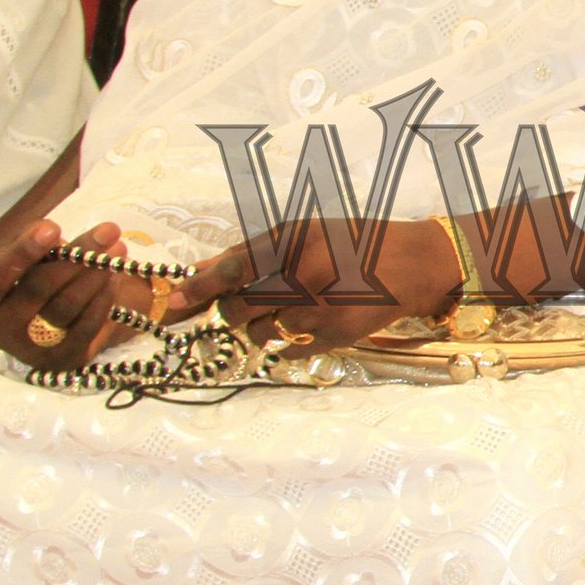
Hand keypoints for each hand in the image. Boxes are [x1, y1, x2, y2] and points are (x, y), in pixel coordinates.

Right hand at [0, 222, 148, 369]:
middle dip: (77, 255)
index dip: (23, 252)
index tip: (52, 227)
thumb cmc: (36, 287)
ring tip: (117, 248)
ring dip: (95, 273)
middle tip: (108, 229)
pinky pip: (87, 325)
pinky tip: (116, 275)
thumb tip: (57, 237)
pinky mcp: (62, 360)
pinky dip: (104, 298)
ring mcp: (30, 348)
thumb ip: (39, 252)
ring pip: (65, 306)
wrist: (53, 333)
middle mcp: (0, 327)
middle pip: (38, 288)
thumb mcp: (30, 268)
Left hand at [189, 217, 460, 353]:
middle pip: (238, 309)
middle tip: (250, 302)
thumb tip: (199, 272)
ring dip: (261, 326)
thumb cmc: (353, 243)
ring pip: (258, 334)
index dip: (198, 289)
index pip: (232, 269)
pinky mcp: (333, 338)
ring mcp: (319, 311)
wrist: (412, 265)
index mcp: (294, 243)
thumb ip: (250, 251)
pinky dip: (286, 341)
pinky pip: (285, 351)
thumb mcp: (303, 232)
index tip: (172, 304)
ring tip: (289, 309)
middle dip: (233, 309)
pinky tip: (307, 323)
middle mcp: (305, 277)